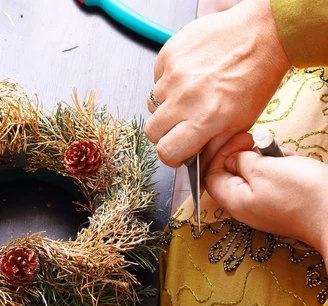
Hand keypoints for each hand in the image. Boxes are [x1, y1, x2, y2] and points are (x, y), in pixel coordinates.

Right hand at [145, 0, 290, 171]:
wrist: (261, 34)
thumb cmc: (256, 76)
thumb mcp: (242, 121)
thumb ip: (214, 145)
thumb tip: (195, 163)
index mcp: (206, 118)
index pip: (166, 151)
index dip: (170, 154)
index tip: (177, 150)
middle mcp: (185, 97)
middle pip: (152, 130)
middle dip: (164, 132)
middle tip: (181, 123)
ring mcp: (173, 75)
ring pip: (152, 104)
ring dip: (167, 104)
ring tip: (189, 93)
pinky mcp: (168, 55)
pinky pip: (156, 78)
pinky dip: (168, 81)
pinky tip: (189, 75)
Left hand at [204, 133, 327, 256]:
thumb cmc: (301, 193)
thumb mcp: (263, 169)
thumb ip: (241, 161)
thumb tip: (232, 158)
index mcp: (234, 200)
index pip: (211, 174)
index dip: (221, 153)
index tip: (241, 140)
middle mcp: (246, 206)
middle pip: (234, 173)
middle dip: (247, 154)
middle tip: (263, 144)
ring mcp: (266, 205)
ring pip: (257, 174)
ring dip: (268, 159)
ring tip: (283, 155)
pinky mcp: (284, 202)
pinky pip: (274, 180)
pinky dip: (281, 167)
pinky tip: (293, 162)